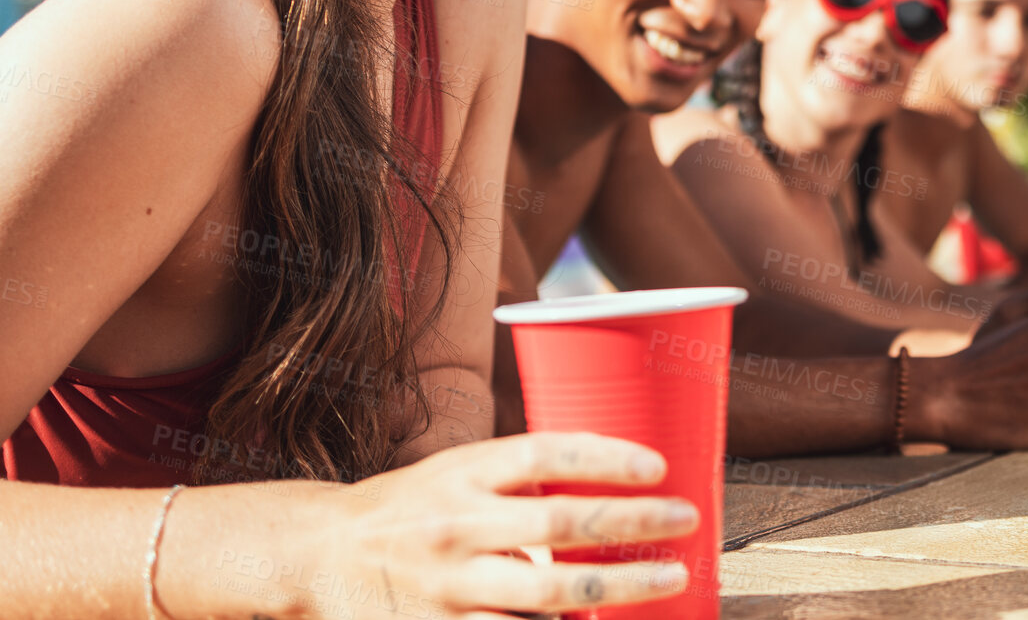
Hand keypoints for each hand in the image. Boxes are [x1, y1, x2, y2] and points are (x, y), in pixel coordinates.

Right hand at [277, 432, 698, 618]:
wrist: (321, 555)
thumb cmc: (413, 504)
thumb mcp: (458, 469)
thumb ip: (522, 474)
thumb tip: (614, 470)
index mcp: (464, 472)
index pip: (544, 453)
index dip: (605, 456)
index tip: (658, 465)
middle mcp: (458, 525)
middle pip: (561, 524)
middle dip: (633, 524)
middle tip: (686, 521)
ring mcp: (450, 586)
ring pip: (549, 595)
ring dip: (619, 590)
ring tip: (669, 579)